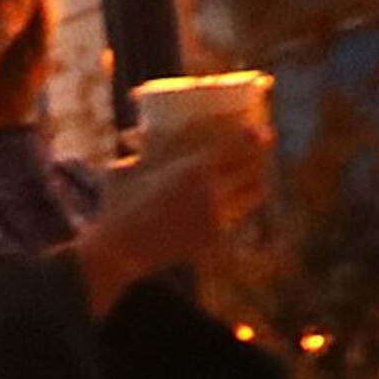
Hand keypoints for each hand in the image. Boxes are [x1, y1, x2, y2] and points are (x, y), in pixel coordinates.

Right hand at [84, 115, 271, 288]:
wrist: (119, 248)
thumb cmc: (117, 202)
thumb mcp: (130, 166)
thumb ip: (145, 149)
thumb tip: (139, 132)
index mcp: (195, 167)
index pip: (242, 145)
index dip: (255, 135)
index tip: (258, 129)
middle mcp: (213, 190)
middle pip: (254, 167)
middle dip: (260, 157)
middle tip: (261, 149)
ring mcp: (216, 216)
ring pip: (253, 193)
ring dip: (255, 181)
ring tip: (252, 176)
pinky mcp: (215, 237)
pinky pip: (236, 215)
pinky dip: (237, 205)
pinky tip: (232, 201)